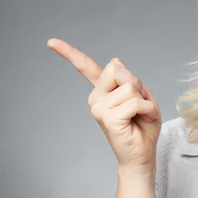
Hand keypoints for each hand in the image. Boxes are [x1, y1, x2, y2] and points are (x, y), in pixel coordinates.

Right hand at [47, 38, 161, 174]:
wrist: (142, 154)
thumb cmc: (143, 125)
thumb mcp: (143, 95)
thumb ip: (129, 79)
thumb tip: (114, 61)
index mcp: (103, 91)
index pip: (86, 68)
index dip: (69, 53)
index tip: (50, 42)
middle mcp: (96, 98)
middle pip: (117, 69)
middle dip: (136, 83)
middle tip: (139, 104)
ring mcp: (99, 108)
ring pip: (130, 86)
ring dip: (144, 100)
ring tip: (141, 115)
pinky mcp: (107, 118)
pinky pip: (135, 102)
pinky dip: (147, 109)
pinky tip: (144, 119)